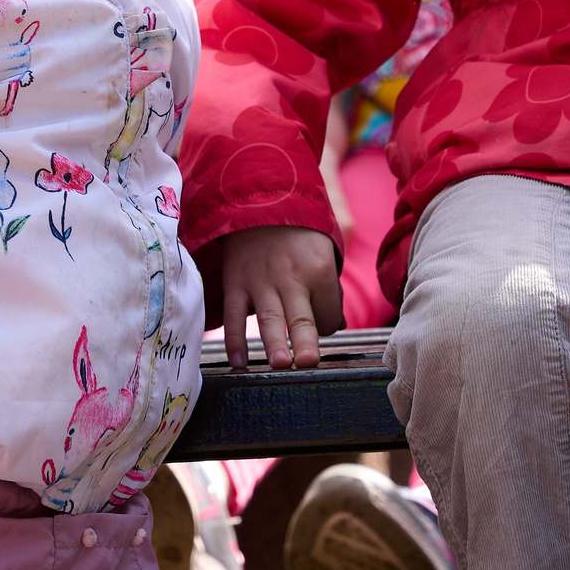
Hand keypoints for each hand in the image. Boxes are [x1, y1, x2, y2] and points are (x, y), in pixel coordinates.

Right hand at [219, 225, 343, 370]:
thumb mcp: (323, 256)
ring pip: (268, 318)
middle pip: (301, 317)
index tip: (320, 320)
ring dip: (273, 343)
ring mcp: (260, 281)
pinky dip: (234, 340)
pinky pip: (234, 315)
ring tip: (280, 364)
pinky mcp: (235, 283)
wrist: (261, 205)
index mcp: (318, 270)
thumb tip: (335, 326)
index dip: (327, 324)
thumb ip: (328, 292)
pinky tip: (238, 362)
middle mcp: (290, 277)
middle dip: (306, 341)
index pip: (329, 315)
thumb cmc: (298, 239)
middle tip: (308, 361)